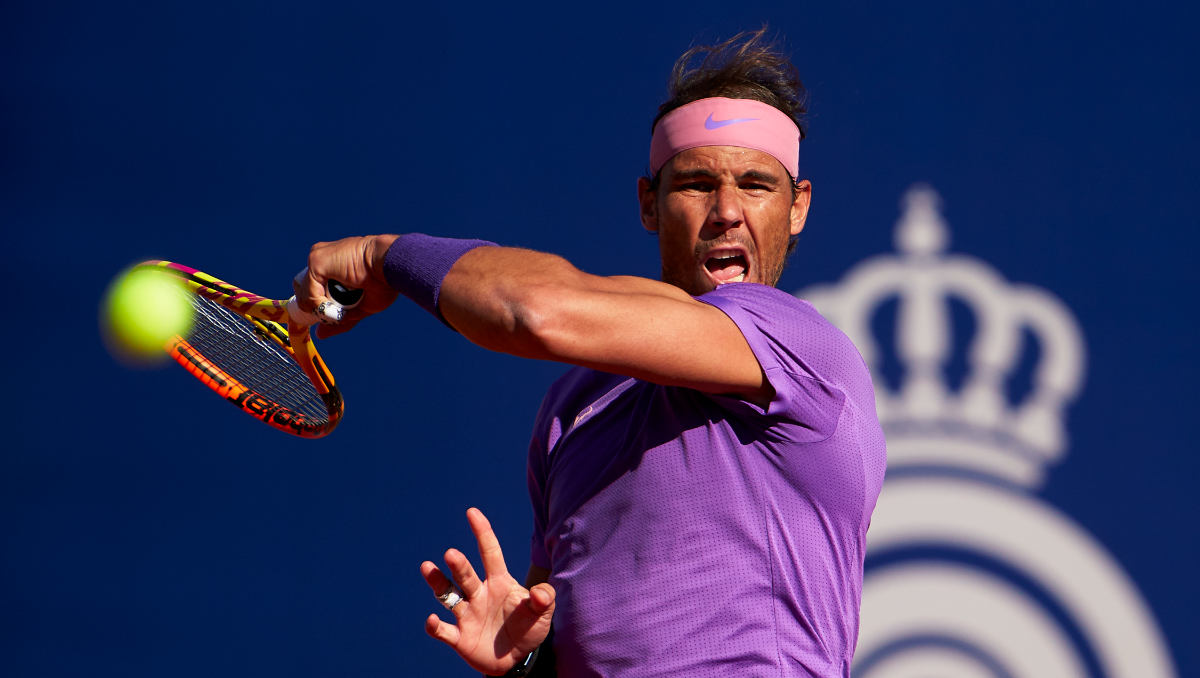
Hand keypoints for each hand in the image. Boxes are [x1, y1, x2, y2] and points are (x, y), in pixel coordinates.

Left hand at [292, 235, 399, 337]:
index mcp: (333, 266)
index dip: (317, 303)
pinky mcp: (316, 261)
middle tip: (335, 311)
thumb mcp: (359, 307)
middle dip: (316, 306)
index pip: (312, 287)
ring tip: (342, 306)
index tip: (330, 314)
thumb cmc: (384, 282)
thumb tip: (320, 334)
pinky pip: (308, 293)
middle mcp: (323, 259)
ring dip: (321, 307)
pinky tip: (337, 303)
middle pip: (303, 289)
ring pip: (304, 293)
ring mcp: (318, 259)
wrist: (391, 267)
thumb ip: (339, 319)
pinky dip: (320, 304)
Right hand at [420, 508, 554, 675]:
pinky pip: (443, 630)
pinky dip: (435, 625)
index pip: (490, 552)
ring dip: (437, 582)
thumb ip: (544, 599)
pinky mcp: (459, 638)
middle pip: (466, 575)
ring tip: (427, 567)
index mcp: (499, 582)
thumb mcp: (543, 614)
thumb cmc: (528, 628)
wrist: (515, 658)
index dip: (482, 532)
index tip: (472, 512)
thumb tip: (540, 593)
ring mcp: (467, 614)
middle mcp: (479, 594)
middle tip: (451, 554)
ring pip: (448, 595)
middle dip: (458, 564)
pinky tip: (432, 620)